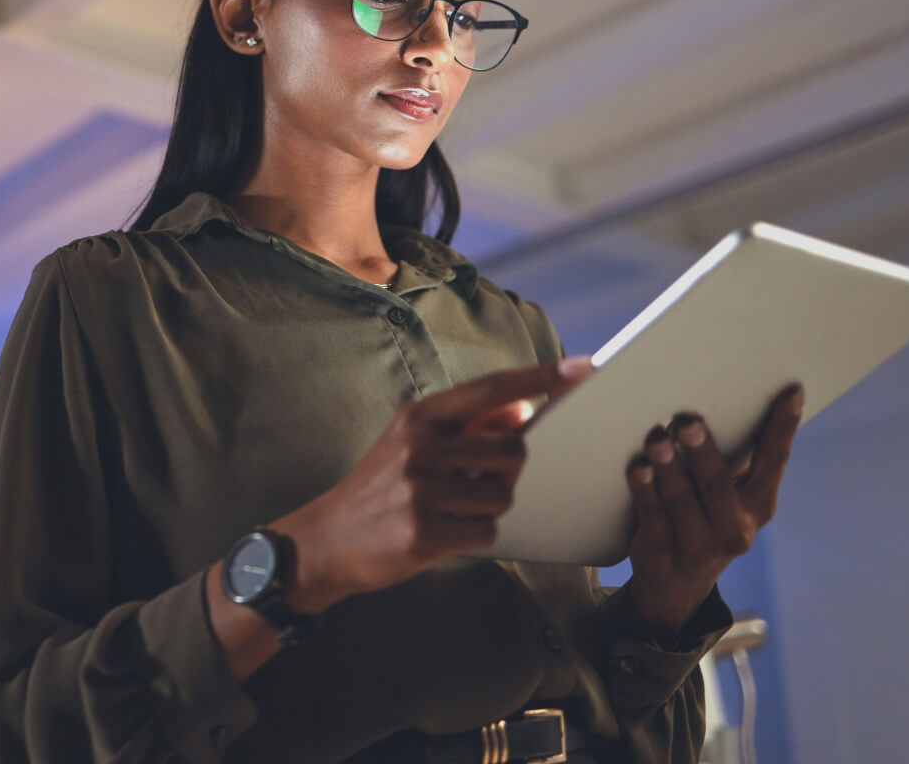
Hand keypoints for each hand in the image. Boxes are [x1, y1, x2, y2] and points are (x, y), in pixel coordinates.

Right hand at [274, 357, 594, 612]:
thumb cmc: (380, 488)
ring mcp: (421, 491)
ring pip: (503, 493)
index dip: (541, 377)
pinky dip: (475, 535)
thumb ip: (467, 427)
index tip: (582, 368)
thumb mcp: (414, 444)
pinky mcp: (424, 533)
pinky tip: (443, 533)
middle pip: (513, 449)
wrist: (326, 540)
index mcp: (420, 417)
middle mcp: (421, 447)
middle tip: (474, 481)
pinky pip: (486, 531)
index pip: (493, 388)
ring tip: (452, 509)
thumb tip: (521, 415)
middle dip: (507, 469)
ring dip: (490, 506)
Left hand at [626, 383, 804, 637]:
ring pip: (682, 500)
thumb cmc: (704, 517)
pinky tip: (638, 467)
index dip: (784, 426)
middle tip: (687, 420)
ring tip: (655, 438)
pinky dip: (644, 489)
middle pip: (718, 483)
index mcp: (759, 504)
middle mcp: (736, 527)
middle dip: (702, 450)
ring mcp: (700, 545)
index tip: (791, 391)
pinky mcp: (663, 552)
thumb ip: (730, 458)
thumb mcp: (728, 495)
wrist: (676, 585)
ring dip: (667, 467)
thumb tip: (720, 396)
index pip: (774, 460)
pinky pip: (652, 515)